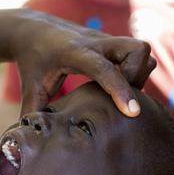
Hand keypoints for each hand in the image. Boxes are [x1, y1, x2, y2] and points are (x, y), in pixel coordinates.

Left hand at [12, 13, 155, 115]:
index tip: (133, 112)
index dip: (120, 90)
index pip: (103, 68)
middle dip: (138, 77)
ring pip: (142, 51)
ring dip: (140, 74)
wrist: (34, 30)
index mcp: (75, 53)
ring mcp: (107, 40)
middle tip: (122, 96)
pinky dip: (136, 71)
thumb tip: (35, 144)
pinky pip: (138, 54)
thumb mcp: (31, 87)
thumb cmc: (33, 61)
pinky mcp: (113, 43)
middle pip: (137, 50)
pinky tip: (119, 86)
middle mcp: (96, 43)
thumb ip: (34, 113)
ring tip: (121, 92)